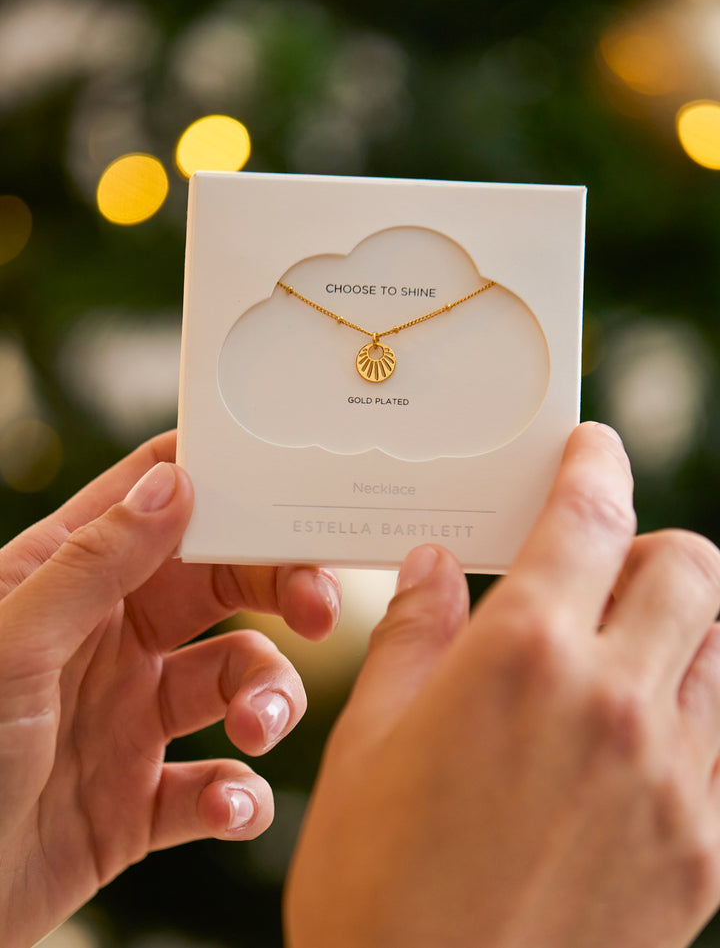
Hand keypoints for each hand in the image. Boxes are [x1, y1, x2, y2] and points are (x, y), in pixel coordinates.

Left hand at [0, 431, 340, 947]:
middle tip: (320, 609)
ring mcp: (130, 719)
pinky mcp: (143, 802)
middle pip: (223, 583)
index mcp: (69, 580)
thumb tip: (175, 485)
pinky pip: (221, 785)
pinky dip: (242, 798)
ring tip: (258, 728)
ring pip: (238, 680)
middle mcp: (109, 639)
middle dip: (280, 588)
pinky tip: (228, 811)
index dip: (222, 483)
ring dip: (269, 699)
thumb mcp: (12, 645)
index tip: (290, 488)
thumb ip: (93, 563)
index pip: (158, 501)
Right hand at [286, 422, 719, 947]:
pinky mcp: (706, 849)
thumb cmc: (377, 890)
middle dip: (647, 544)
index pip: (587, 517)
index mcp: (522, 657)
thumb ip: (411, 635)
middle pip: (688, 567)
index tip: (592, 449)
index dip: (593, 464)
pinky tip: (638, 737)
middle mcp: (615, 702)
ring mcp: (675, 780)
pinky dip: (695, 709)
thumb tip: (428, 570)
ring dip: (679, 625)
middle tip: (600, 566)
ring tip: (619, 652)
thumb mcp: (368, 742)